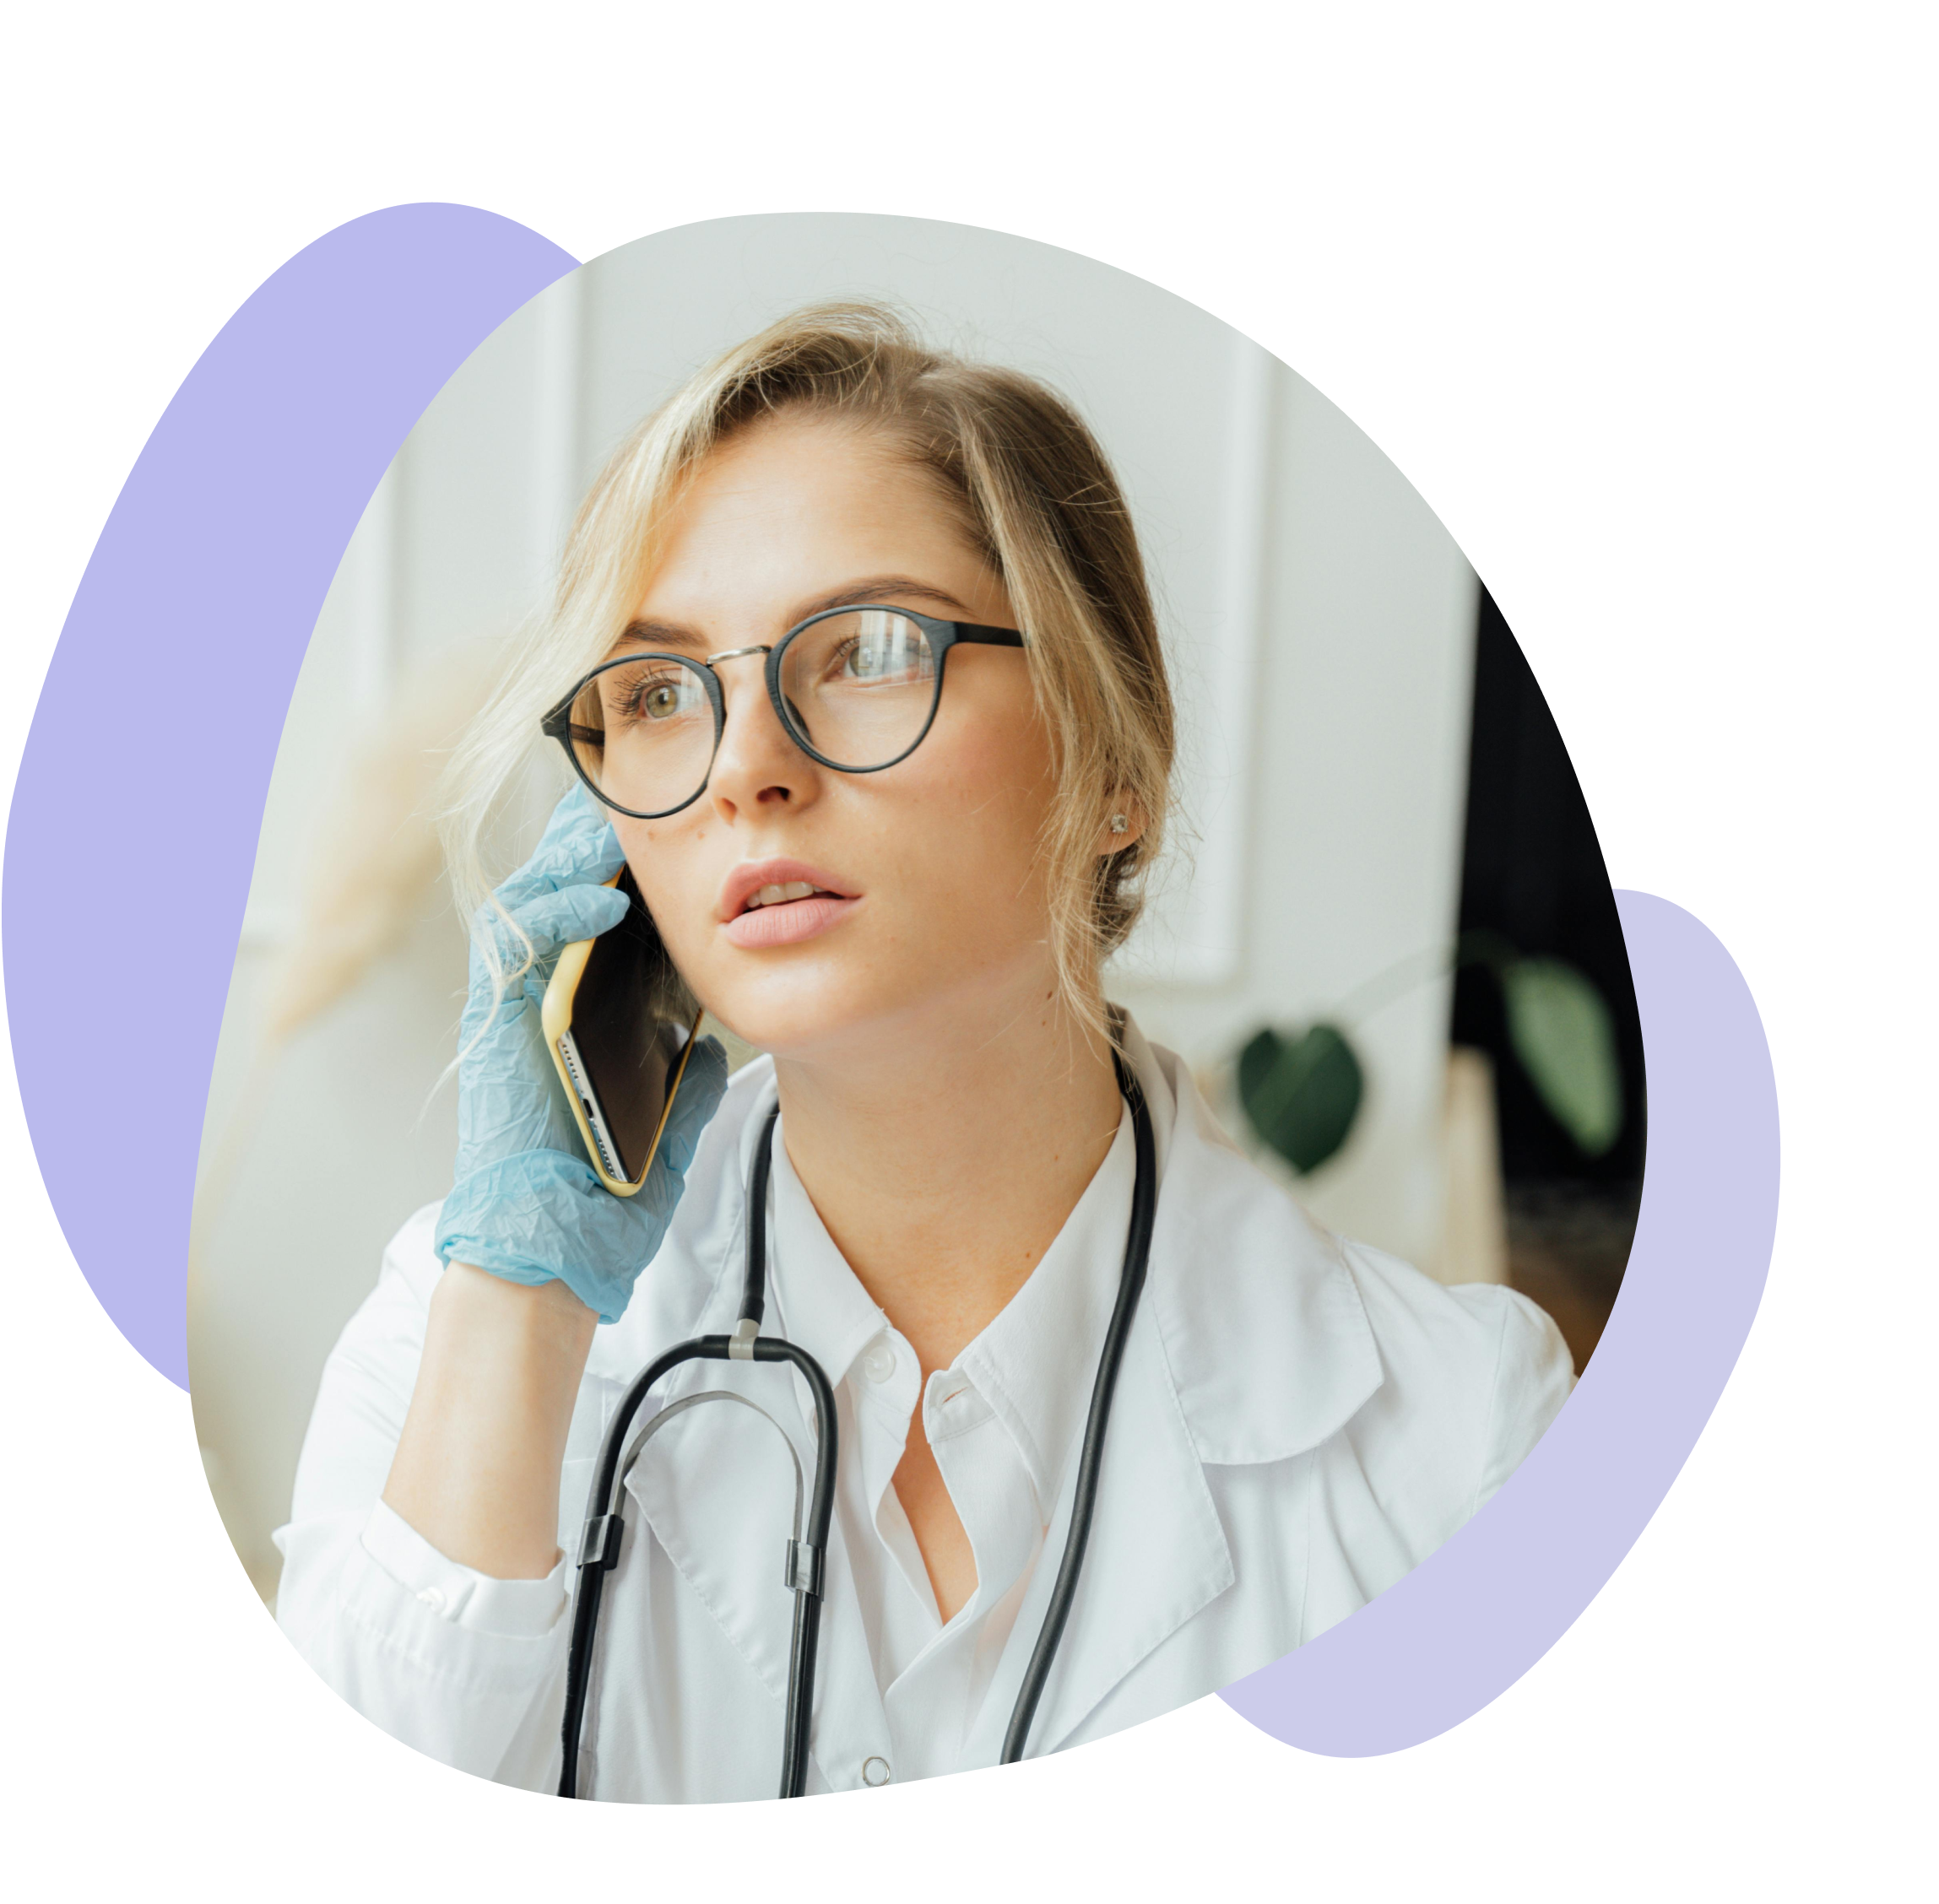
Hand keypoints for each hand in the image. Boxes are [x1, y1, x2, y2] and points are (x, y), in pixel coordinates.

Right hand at [434, 783, 727, 1322]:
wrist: (556, 1251)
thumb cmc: (604, 1194)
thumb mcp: (665, 1122)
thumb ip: (684, 1082)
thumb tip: (711, 1051)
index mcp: (574, 1017)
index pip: (593, 922)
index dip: (622, 869)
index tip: (671, 826)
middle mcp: (536, 1003)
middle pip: (555, 893)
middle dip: (590, 839)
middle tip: (638, 790)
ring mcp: (510, 1011)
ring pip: (528, 903)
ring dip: (571, 858)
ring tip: (618, 822)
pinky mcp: (493, 1027)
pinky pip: (517, 949)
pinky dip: (559, 916)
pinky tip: (605, 900)